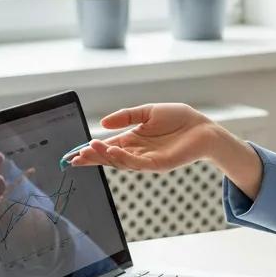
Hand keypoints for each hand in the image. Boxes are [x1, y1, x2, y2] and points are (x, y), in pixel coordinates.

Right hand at [68, 103, 220, 172]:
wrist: (202, 127)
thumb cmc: (178, 118)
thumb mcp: (147, 112)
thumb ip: (125, 116)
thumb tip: (102, 123)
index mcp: (132, 139)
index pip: (107, 146)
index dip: (91, 149)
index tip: (74, 152)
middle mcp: (137, 152)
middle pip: (109, 157)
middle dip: (92, 157)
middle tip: (75, 157)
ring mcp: (146, 160)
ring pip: (120, 162)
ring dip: (104, 156)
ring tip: (90, 149)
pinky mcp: (157, 164)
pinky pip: (136, 163)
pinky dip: (123, 158)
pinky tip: (112, 152)